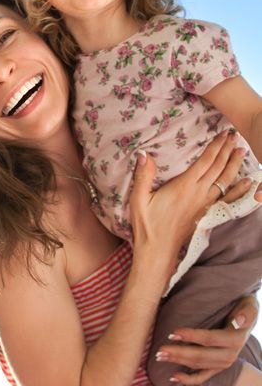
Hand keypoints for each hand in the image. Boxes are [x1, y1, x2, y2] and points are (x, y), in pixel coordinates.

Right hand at [129, 131, 247, 260]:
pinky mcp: (206, 214)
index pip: (205, 162)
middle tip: (234, 135)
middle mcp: (198, 194)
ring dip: (234, 165)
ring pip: (225, 181)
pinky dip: (239, 189)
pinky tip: (248, 183)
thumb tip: (144, 153)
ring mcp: (205, 205)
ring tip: (242, 151)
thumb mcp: (138, 199)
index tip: (222, 134)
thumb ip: (143, 176)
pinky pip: (227, 199)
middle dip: (227, 150)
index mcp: (184, 187)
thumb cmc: (147, 225)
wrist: (158, 251)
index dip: (215, 147)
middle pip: (218, 168)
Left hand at [155, 295, 258, 384]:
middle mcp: (230, 354)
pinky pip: (203, 376)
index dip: (191, 337)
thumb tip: (238, 321)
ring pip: (199, 365)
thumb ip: (246, 313)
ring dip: (179, 362)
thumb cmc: (243, 308)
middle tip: (160, 350)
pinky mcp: (218, 367)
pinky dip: (189, 379)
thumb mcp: (248, 306)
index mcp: (235, 339)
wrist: (245, 319)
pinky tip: (173, 377)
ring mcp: (223, 363)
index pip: (210, 339)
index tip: (172, 333)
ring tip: (160, 357)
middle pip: (201, 355)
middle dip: (179, 353)